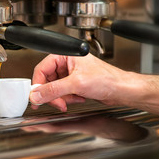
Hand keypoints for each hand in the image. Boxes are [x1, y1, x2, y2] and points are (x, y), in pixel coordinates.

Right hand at [29, 53, 158, 121]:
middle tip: (54, 103)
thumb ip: (53, 90)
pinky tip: (78, 98)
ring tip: (70, 100)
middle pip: (47, 80)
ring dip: (61, 98)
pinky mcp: (75, 83)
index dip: (38, 84)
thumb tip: (36, 95)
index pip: (42, 69)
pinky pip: (63, 93)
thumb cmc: (107, 79)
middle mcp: (67, 63)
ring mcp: (71, 74)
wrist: (122, 90)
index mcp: (66, 55)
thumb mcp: (76, 84)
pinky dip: (68, 99)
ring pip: (55, 88)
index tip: (36, 96)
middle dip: (51, 94)